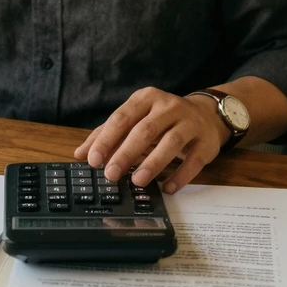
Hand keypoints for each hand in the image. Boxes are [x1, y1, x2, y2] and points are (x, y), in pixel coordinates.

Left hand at [73, 87, 230, 193]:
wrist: (206, 114)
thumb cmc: (162, 119)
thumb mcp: (135, 119)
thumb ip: (108, 134)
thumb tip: (80, 154)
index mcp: (146, 98)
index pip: (122, 117)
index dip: (107, 139)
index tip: (93, 160)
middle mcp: (169, 107)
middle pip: (145, 130)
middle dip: (126, 153)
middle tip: (111, 174)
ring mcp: (190, 123)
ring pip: (171, 142)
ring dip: (153, 163)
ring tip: (137, 182)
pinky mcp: (206, 142)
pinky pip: (193, 160)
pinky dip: (180, 175)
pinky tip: (167, 188)